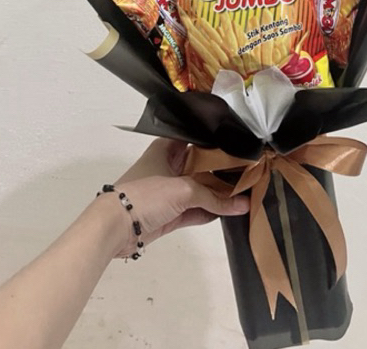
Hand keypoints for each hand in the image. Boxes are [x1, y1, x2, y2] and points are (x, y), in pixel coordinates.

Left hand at [104, 139, 248, 256]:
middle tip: (250, 168)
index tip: (241, 144)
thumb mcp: (183, 190)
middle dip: (223, 169)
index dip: (218, 142)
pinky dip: (212, 211)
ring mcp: (171, 190)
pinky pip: (198, 209)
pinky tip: (232, 209)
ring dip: (220, 193)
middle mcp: (170, 166)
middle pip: (202, 165)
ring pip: (202, 189)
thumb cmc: (144, 195)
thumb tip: (242, 205)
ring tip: (247, 190)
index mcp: (167, 148)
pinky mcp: (172, 212)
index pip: (198, 139)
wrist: (115, 227)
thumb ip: (214, 197)